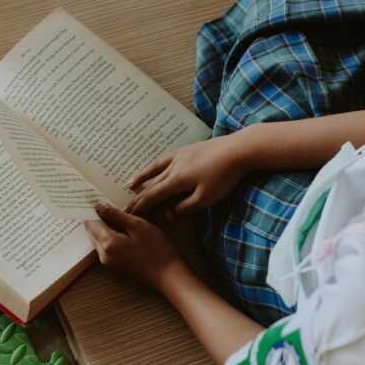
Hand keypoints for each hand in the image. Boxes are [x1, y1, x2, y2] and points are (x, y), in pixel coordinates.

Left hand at [83, 202, 187, 290]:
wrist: (167, 276)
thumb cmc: (156, 250)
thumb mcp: (137, 225)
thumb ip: (116, 215)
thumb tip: (99, 206)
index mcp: (107, 243)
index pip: (90, 221)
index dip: (90, 207)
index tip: (92, 196)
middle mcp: (103, 254)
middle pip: (90, 230)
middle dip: (93, 215)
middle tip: (99, 200)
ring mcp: (108, 261)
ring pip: (96, 238)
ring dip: (100, 224)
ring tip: (109, 210)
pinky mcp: (114, 264)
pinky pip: (104, 245)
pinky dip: (106, 233)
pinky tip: (117, 225)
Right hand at [125, 134, 250, 217]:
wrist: (239, 149)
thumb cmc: (224, 177)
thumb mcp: (205, 198)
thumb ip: (185, 208)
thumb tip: (168, 215)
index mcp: (177, 180)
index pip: (153, 196)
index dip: (140, 207)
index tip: (129, 216)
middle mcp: (174, 166)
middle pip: (152, 184)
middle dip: (138, 197)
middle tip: (125, 208)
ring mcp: (181, 155)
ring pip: (156, 168)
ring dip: (142, 177)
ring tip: (130, 184)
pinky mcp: (190, 149)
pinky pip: (167, 159)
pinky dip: (158, 165)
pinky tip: (159, 167)